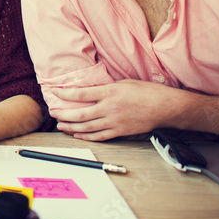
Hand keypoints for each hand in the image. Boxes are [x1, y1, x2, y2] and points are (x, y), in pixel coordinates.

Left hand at [49, 79, 177, 140]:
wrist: (165, 107)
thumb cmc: (147, 92)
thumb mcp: (124, 82)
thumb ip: (107, 87)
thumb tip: (92, 88)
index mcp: (110, 92)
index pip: (81, 94)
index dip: (65, 94)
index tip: (55, 93)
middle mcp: (110, 108)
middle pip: (80, 115)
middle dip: (63, 114)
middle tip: (53, 113)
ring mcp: (114, 122)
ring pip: (87, 128)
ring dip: (71, 127)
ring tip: (60, 125)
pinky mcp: (120, 132)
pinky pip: (99, 136)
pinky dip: (86, 136)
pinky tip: (77, 134)